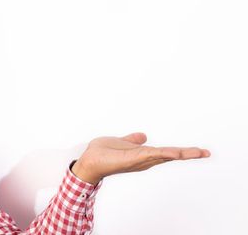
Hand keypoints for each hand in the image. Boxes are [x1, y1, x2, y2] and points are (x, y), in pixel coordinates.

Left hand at [71, 132, 210, 184]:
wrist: (89, 160)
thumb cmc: (102, 154)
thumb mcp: (121, 143)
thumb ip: (131, 140)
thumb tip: (142, 136)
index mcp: (143, 155)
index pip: (166, 152)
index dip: (182, 151)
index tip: (199, 151)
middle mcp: (144, 159)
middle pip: (170, 155)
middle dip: (188, 154)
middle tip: (206, 152)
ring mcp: (140, 160)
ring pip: (164, 155)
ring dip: (181, 153)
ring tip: (198, 152)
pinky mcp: (133, 158)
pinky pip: (151, 154)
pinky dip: (163, 153)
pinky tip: (174, 152)